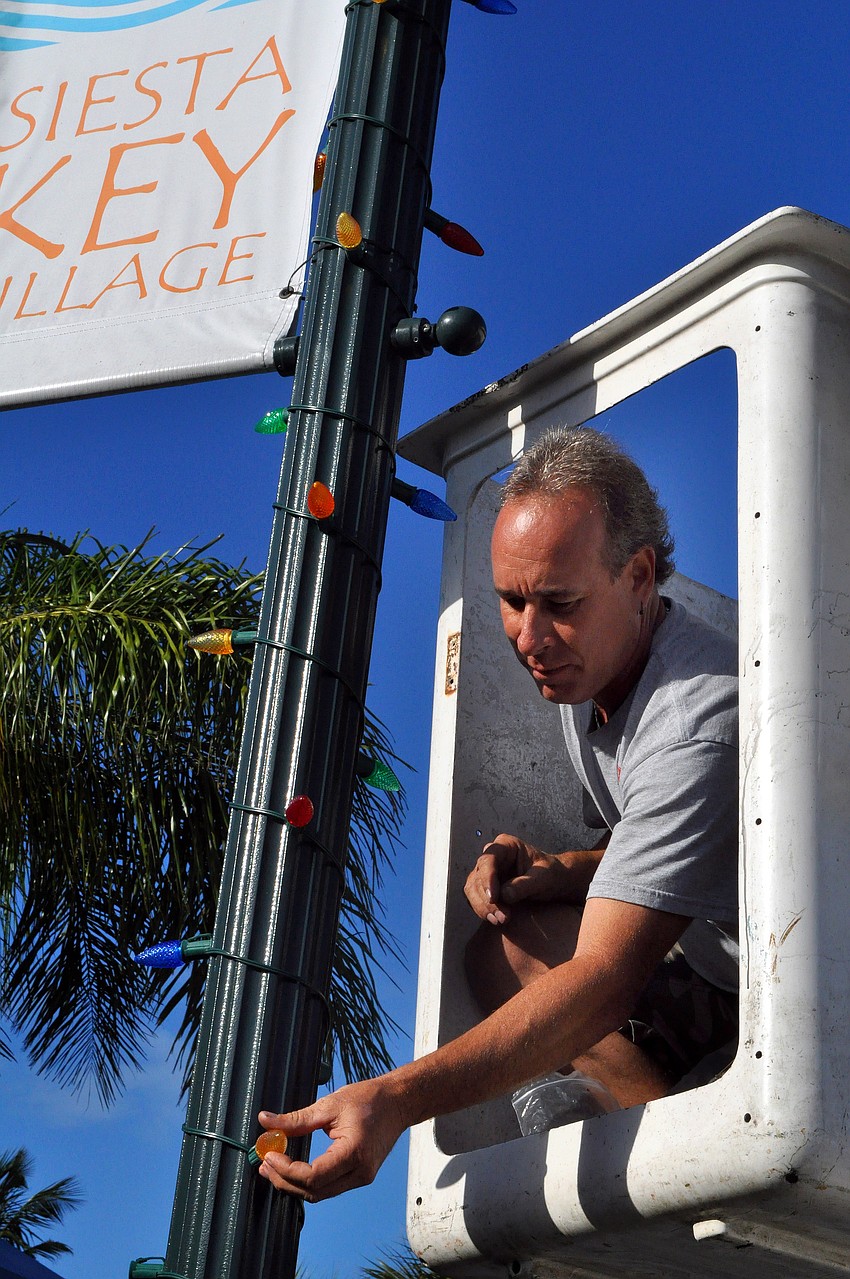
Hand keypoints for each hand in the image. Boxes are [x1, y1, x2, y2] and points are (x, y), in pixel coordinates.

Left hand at [255, 1077, 406, 1201]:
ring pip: (320, 1193)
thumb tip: (265, 1121)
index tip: (269, 1156)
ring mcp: (362, 1177)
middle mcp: (360, 1173)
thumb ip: (296, 1119)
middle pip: (313, 1191)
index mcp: (354, 1153)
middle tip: (264, 1164)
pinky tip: (294, 1168)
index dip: (286, 1170)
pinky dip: (308, 1181)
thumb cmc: (369, 1099)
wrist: (398, 1102)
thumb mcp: (330, 1104)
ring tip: (274, 1166)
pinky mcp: (360, 1176)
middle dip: (285, 1181)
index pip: (312, 1175)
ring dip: (294, 1183)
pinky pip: (329, 1186)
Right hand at [464, 833, 568, 924]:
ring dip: (483, 907)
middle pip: (477, 876)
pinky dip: (483, 910)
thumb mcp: (543, 878)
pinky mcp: (485, 888)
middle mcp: (492, 857)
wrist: (555, 884)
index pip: (488, 860)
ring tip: (500, 920)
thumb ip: (525, 885)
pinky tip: (496, 919)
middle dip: (486, 899)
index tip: (494, 898)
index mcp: (506, 845)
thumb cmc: (551, 875)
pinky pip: (475, 899)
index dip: (488, 879)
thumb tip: (504, 895)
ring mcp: (487, 872)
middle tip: (502, 917)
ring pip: (472, 889)